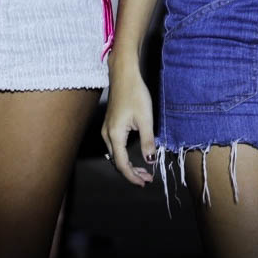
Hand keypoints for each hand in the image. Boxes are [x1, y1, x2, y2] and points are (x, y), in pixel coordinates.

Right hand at [101, 66, 158, 186]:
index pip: (122, 164)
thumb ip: (148, 141)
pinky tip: (134, 157)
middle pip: (117, 162)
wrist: (124, 75)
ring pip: (115, 155)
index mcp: (115, 135)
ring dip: (128, 165)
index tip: (145, 182)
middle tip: (146, 179)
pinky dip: (124, 155)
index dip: (132, 176)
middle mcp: (107, 135)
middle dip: (131, 172)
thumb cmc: (135, 94)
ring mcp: (107, 130)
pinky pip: (115, 147)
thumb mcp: (145, 119)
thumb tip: (150, 160)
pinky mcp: (110, 125)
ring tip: (143, 171)